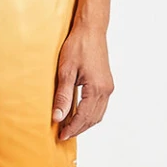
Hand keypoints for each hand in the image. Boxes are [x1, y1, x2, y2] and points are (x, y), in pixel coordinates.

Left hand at [53, 20, 112, 140]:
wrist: (91, 30)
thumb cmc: (78, 46)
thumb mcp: (65, 71)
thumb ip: (63, 96)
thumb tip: (58, 117)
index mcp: (96, 89)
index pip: (84, 117)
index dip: (72, 128)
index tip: (61, 136)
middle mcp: (106, 90)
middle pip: (93, 119)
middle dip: (78, 129)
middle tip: (63, 135)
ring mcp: (108, 87)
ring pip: (98, 114)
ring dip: (85, 123)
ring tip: (69, 127)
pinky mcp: (106, 83)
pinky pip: (100, 105)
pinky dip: (90, 114)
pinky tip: (79, 113)